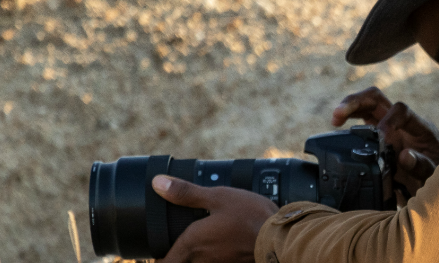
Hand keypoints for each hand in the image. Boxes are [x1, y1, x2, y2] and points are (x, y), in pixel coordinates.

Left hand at [152, 175, 277, 262]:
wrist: (281, 238)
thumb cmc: (251, 217)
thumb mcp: (219, 197)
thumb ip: (186, 193)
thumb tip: (159, 184)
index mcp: (192, 243)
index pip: (164, 262)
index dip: (158, 258)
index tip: (157, 252)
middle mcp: (201, 260)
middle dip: (177, 257)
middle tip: (175, 246)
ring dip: (196, 256)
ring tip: (203, 242)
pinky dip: (215, 257)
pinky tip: (224, 246)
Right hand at [332, 87, 438, 201]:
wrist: (438, 181)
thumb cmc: (438, 176)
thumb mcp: (435, 174)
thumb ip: (422, 165)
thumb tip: (404, 156)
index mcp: (419, 127)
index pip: (401, 111)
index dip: (388, 121)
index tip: (380, 139)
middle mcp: (402, 122)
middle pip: (377, 99)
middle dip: (357, 101)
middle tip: (339, 114)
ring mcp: (388, 127)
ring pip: (366, 106)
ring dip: (349, 107)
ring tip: (334, 119)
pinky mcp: (378, 136)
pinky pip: (361, 121)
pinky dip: (348, 121)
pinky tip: (337, 128)